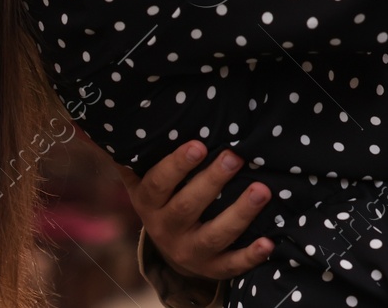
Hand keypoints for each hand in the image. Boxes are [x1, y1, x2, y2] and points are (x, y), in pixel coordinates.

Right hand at [119, 142, 271, 280]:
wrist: (170, 245)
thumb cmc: (162, 195)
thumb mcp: (143, 176)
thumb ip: (136, 152)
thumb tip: (118, 118)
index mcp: (149, 203)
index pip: (158, 184)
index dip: (177, 165)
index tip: (199, 145)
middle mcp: (166, 229)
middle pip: (187, 207)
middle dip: (212, 181)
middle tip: (235, 157)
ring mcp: (189, 252)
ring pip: (214, 235)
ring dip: (240, 214)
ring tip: (263, 190)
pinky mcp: (212, 268)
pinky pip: (231, 265)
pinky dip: (251, 256)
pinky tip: (268, 242)